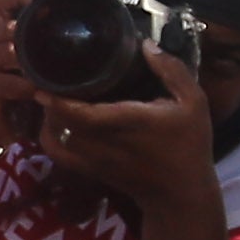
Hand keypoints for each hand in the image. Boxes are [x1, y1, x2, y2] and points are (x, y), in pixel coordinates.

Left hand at [31, 46, 220, 207]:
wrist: (180, 194)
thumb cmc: (188, 144)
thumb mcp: (193, 102)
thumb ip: (171, 71)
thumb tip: (145, 45)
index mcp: (125, 121)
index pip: (78, 112)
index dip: (57, 97)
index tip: (46, 76)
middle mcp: (102, 142)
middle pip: (59, 121)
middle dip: (48, 100)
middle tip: (48, 76)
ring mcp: (92, 159)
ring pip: (54, 137)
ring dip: (47, 117)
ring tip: (51, 96)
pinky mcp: (90, 170)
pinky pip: (58, 153)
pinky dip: (49, 137)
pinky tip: (56, 122)